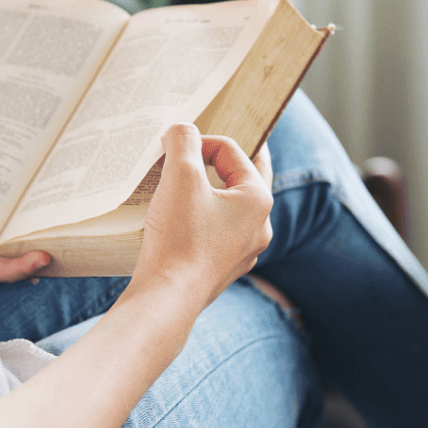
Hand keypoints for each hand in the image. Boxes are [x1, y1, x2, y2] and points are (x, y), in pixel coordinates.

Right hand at [132, 123, 272, 308]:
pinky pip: (217, 234)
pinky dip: (202, 220)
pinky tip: (180, 220)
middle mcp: (259, 226)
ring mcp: (243, 251)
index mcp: (258, 199)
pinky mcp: (222, 269)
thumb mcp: (180, 176)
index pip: (232, 152)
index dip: (201, 141)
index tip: (174, 145)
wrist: (167, 297)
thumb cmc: (179, 238)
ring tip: (186, 184)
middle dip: (224, 161)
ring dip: (210, 192)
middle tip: (211, 145)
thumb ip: (183, 141)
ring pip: (230, 208)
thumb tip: (181, 129)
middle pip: (243, 179)